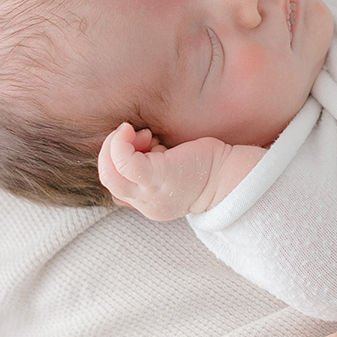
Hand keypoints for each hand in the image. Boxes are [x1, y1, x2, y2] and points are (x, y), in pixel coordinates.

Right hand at [97, 123, 221, 219]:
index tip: (143, 145)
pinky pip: (122, 161)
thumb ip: (150, 164)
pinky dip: (120, 142)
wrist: (229, 176)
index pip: (116, 186)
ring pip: (109, 173)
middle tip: (134, 135)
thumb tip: (133, 141)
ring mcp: (148, 194)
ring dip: (116, 146)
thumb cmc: (205, 166)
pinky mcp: (154, 178)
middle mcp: (146, 204)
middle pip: (108, 180)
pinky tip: (133, 131)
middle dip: (112, 151)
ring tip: (142, 135)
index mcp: (150, 204)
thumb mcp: (170, 169)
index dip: (120, 160)